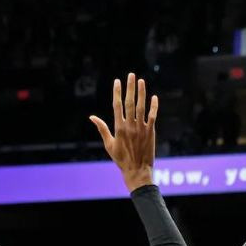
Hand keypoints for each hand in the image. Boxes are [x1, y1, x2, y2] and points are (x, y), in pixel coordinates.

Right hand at [90, 73, 158, 191]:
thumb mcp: (109, 144)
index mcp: (118, 128)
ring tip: (141, 81)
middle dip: (130, 87)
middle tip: (131, 75)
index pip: (117, 106)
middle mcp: (130, 126)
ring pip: (141, 107)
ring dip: (141, 93)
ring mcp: (141, 128)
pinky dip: (153, 106)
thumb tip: (91, 117)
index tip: (117, 81)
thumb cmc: (121, 159)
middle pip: (129, 102)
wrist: (137, 171)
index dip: (117, 92)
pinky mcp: (150, 132)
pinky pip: (153, 116)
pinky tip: (153, 97)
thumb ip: (102, 128)